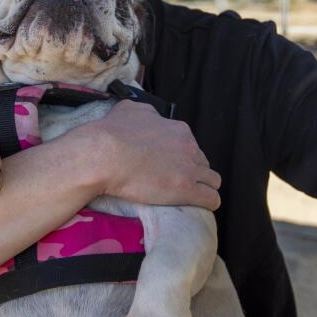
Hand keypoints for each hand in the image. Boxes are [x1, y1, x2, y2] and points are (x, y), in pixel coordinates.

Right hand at [72, 100, 220, 209]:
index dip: (182, 158)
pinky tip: (199, 207)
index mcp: (178, 130)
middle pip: (203, 163)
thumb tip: (151, 119)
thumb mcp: (131, 110)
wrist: (103, 155)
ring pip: (212, 181)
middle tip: (175, 182)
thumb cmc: (112, 132)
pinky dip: (207, 203)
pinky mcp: (186, 190)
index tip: (170, 166)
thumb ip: (147, 114)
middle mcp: (189, 147)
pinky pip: (211, 199)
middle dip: (193, 172)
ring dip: (203, 188)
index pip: (191, 146)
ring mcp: (189, 169)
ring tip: (189, 197)